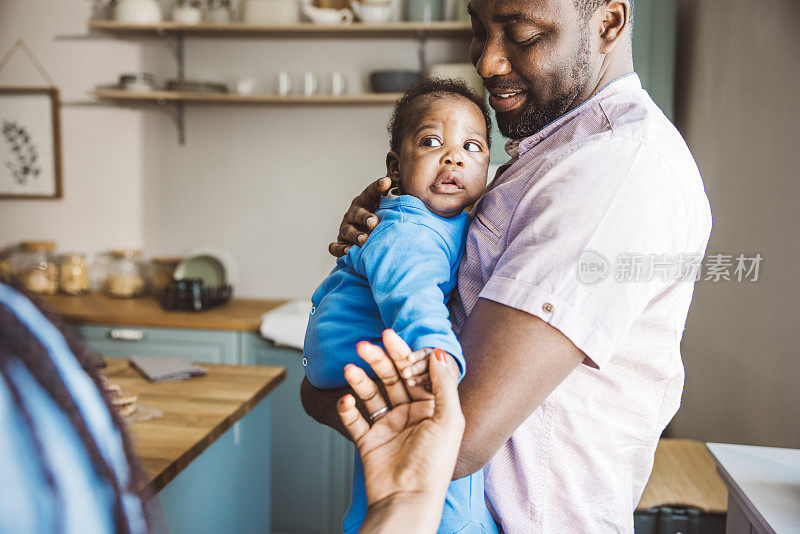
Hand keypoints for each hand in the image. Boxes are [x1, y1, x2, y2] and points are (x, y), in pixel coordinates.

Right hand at [328, 176, 391, 257]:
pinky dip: (340, 249)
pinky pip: (336, 247)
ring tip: (364, 240)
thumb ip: (399, 203)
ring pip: (347, 230)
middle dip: (365, 217)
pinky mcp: (340, 243)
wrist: (365, 239)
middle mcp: (353, 214)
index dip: (377, 187)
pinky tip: (348, 252)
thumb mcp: (387, 210)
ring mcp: (346, 228)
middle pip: (357, 213)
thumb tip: (421, 194)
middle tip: (375, 222)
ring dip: (355, 235)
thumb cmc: (381, 222)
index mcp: (365, 202)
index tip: (387, 181)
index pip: (370, 193)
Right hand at [337, 330, 463, 509]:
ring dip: (360, 380)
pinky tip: (346, 400)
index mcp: (432, 407)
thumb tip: (437, 351)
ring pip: (372, 395)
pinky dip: (348, 409)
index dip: (403, 354)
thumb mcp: (449, 419)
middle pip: (392, 379)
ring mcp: (389, 427)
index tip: (390, 336)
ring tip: (349, 369)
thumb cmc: (434, 464)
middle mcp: (410, 414)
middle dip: (378, 361)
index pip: (416, 372)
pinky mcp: (369, 441)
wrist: (408, 501)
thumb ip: (444, 383)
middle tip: (364, 345)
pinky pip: (355, 420)